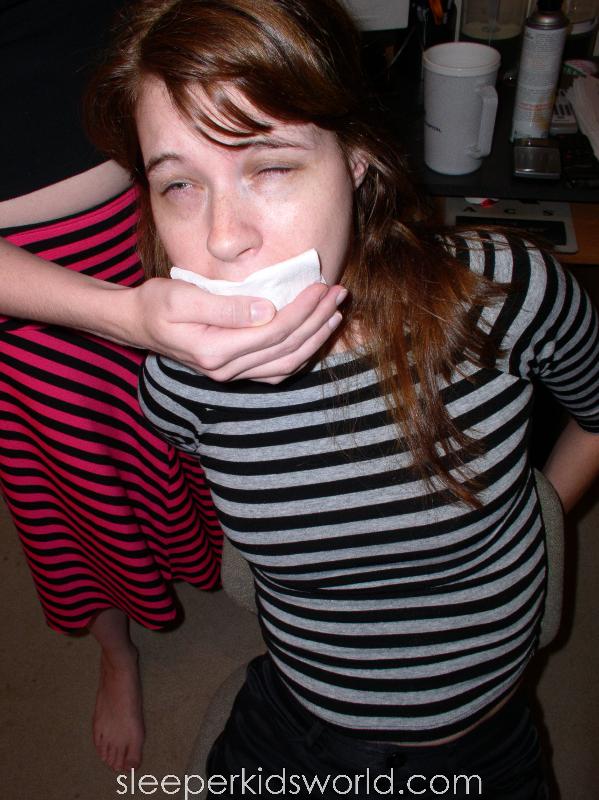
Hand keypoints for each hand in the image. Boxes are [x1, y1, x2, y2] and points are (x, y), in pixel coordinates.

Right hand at [131, 277, 346, 381]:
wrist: (137, 324)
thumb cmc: (156, 303)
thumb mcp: (182, 296)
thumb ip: (224, 306)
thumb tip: (265, 309)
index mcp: (215, 351)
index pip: (273, 332)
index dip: (302, 310)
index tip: (321, 286)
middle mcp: (226, 370)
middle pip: (285, 348)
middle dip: (317, 321)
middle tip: (339, 294)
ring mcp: (231, 375)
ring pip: (285, 365)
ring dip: (315, 340)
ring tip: (335, 315)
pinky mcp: (235, 372)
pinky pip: (275, 371)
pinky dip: (300, 356)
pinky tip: (314, 337)